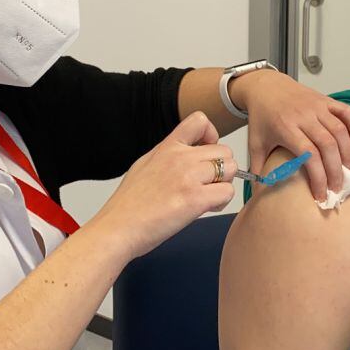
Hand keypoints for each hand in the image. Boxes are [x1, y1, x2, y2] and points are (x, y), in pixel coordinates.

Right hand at [92, 111, 237, 258]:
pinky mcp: (194, 199)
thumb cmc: (128, 205)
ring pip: (231, 169)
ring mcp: (188, 176)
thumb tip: (186, 155)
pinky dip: (222, 202)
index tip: (206, 152)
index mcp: (167, 147)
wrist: (117, 228)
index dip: (211, 135)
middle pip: (225, 150)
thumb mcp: (144, 165)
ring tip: (208, 197)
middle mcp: (179, 157)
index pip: (199, 120)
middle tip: (208, 185)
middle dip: (222, 169)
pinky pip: (228, 192)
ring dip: (224, 185)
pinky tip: (206, 208)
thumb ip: (167, 156)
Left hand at [232, 70, 349, 199]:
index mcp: (285, 128)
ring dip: (348, 153)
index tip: (321, 194)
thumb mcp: (255, 143)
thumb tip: (259, 193)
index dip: (318, 176)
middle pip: (327, 145)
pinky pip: (346, 112)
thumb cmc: (262, 116)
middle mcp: (304, 117)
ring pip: (339, 130)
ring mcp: (317, 107)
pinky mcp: (326, 100)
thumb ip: (258, 168)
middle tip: (337, 188)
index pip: (309, 155)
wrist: (265, 86)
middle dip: (335, 170)